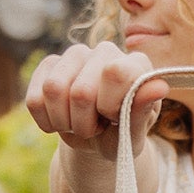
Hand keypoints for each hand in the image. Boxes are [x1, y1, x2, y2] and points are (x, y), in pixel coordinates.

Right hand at [24, 43, 170, 159]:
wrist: (97, 142)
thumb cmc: (121, 137)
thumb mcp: (132, 136)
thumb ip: (142, 112)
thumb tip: (158, 86)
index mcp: (136, 64)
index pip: (114, 73)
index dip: (109, 107)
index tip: (115, 119)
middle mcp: (107, 50)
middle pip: (80, 91)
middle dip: (85, 124)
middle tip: (96, 128)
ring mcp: (76, 54)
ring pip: (53, 90)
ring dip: (64, 122)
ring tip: (80, 124)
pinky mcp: (49, 65)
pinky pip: (34, 98)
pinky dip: (46, 121)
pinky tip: (62, 120)